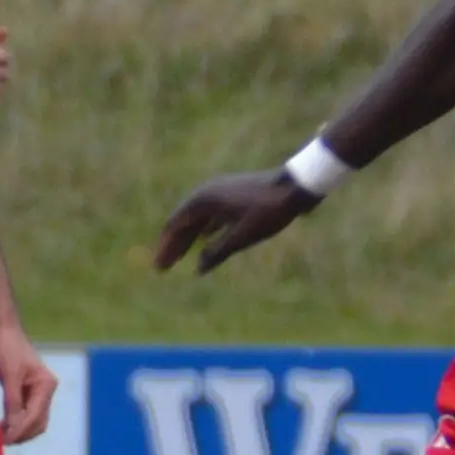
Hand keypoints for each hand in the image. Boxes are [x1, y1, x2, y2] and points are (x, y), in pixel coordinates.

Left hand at [0, 324, 57, 445]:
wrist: (1, 328)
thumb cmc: (6, 347)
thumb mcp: (9, 375)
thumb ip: (13, 401)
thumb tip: (14, 426)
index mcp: (46, 385)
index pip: (34, 416)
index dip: (20, 430)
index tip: (4, 440)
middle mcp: (46, 390)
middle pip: (38, 422)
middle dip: (22, 433)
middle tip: (2, 441)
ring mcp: (37, 391)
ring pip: (33, 420)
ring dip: (19, 430)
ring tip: (1, 436)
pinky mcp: (26, 390)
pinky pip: (25, 413)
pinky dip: (16, 422)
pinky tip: (3, 425)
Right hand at [154, 168, 319, 275]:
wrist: (295, 185)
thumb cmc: (267, 211)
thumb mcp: (241, 236)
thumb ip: (217, 252)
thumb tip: (198, 269)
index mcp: (203, 199)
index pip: (175, 225)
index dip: (166, 247)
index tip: (160, 267)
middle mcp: (207, 192)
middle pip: (183, 222)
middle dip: (173, 245)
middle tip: (164, 267)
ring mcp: (220, 192)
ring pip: (197, 218)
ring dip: (188, 238)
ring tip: (180, 257)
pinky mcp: (232, 194)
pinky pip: (210, 214)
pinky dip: (203, 229)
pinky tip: (204, 239)